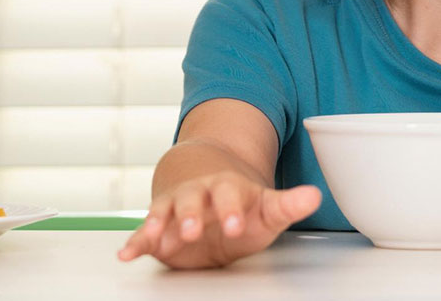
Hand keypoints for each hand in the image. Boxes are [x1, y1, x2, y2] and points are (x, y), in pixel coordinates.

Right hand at [117, 171, 320, 268]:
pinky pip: (144, 232)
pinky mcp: (158, 227)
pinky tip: (126, 254)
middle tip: (194, 231)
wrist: (208, 191)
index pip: (230, 195)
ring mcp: (175, 207)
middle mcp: (198, 193)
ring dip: (160, 223)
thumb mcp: (267, 208)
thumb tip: (314, 197)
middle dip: (192, 214)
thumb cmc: (242, 204)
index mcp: (227, 187)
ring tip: (156, 237)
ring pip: (165, 211)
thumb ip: (288, 205)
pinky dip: (135, 241)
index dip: (232, 210)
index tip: (236, 225)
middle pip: (193, 199)